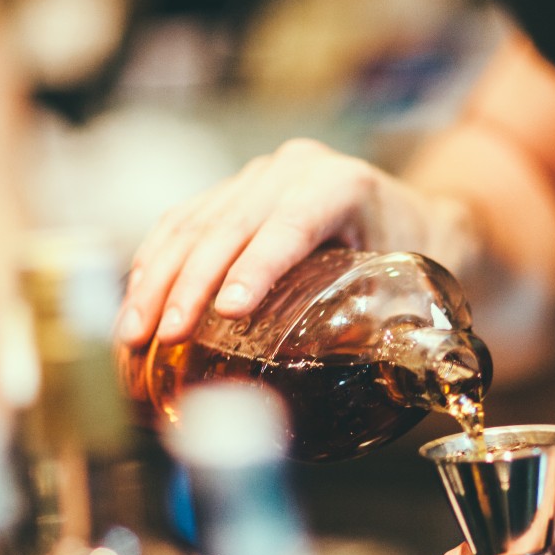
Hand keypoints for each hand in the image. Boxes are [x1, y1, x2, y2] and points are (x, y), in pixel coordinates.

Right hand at [116, 138, 434, 346]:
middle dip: (189, 284)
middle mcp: (294, 170)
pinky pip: (181, 223)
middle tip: (165, 337)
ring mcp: (258, 177)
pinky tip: (137, 305)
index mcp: (343, 184)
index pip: (292, 225)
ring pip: (193, 222)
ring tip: (134, 333)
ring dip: (157, 280)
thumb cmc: (420, 256)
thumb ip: (384, 322)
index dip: (257, 267)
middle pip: (229, 224)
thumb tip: (352, 384)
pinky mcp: (232, 192)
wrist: (420, 219)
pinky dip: (154, 266)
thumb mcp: (415, 283)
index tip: (229, 310)